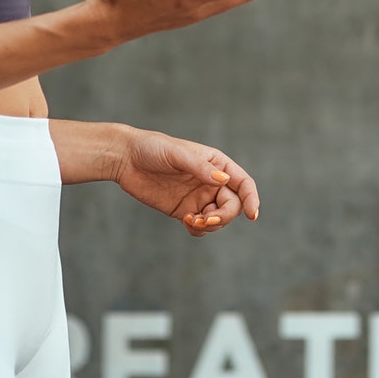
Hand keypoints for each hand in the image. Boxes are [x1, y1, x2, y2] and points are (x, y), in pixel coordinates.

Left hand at [113, 128, 261, 237]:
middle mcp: (211, 182)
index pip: (242, 183)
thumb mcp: (177, 154)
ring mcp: (198, 197)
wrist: (126, 159)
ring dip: (211, 224)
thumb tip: (223, 181)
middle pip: (233, 205)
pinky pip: (200, 226)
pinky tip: (186, 221)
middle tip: (205, 219)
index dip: (252, 198)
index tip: (253, 215)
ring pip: (218, 218)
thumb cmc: (153, 148)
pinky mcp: (184, 210)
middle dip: (224, 216)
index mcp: (216, 164)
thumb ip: (200, 168)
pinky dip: (199, 229)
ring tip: (191, 220)